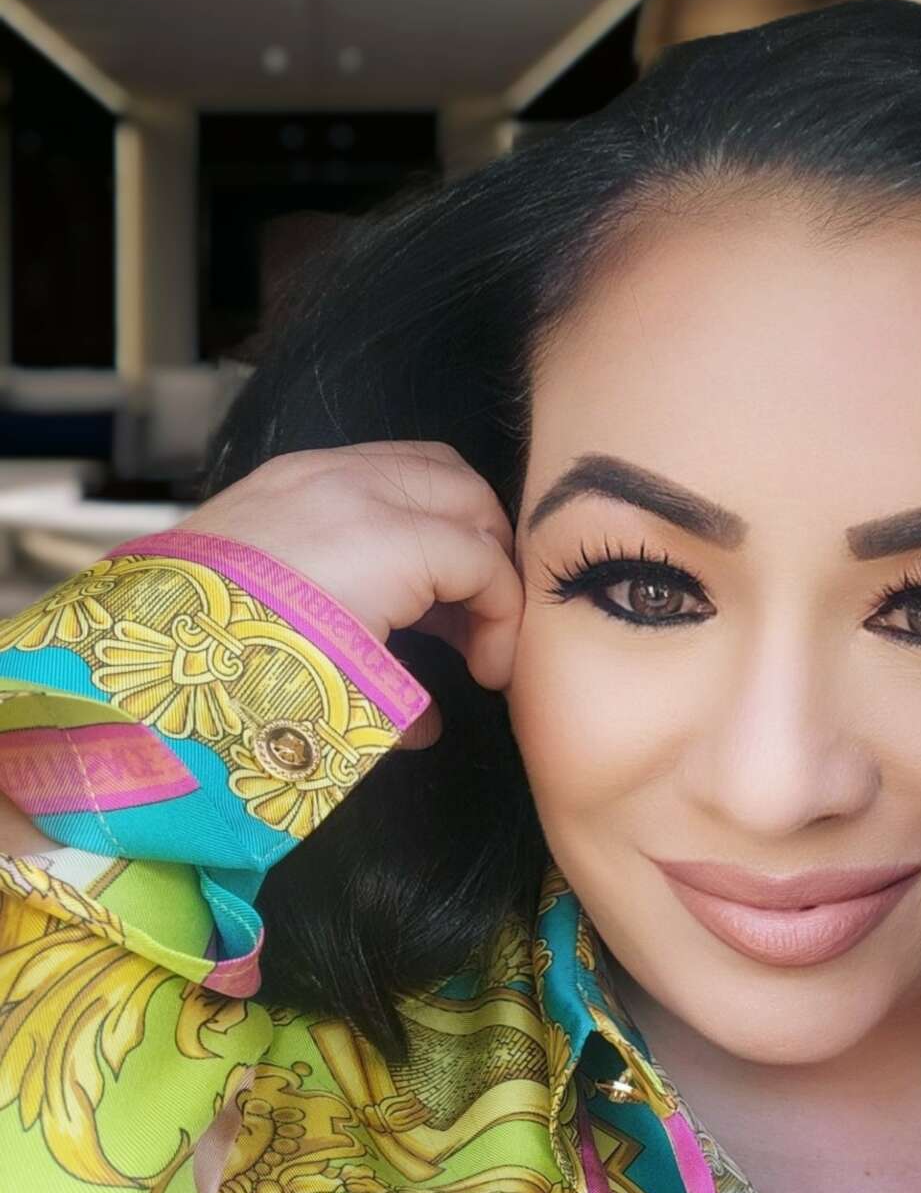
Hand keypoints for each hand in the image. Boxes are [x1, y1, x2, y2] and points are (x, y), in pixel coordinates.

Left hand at [174, 443, 523, 727]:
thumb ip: (404, 708)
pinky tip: (390, 562)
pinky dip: (404, 504)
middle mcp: (359, 488)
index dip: (505, 623)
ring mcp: (319, 470)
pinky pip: (375, 465)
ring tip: (443, 588)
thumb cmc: (251, 671)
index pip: (486, 564)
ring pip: (427, 466)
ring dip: (453, 522)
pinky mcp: (285, 473)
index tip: (490, 675)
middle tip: (481, 623)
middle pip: (470, 498)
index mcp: (387, 542)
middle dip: (491, 561)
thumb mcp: (344, 700)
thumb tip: (428, 726)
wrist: (143, 644)